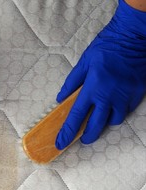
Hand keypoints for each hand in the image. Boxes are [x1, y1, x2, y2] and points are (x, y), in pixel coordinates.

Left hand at [55, 0, 145, 149]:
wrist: (133, 36)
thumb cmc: (105, 47)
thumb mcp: (83, 63)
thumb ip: (71, 83)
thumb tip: (60, 99)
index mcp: (92, 88)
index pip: (76, 116)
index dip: (67, 132)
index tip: (60, 144)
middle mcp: (109, 96)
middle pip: (96, 125)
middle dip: (87, 136)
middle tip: (82, 139)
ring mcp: (125, 96)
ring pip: (114, 120)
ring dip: (105, 123)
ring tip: (99, 119)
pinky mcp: (138, 93)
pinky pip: (127, 110)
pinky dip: (119, 112)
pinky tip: (113, 107)